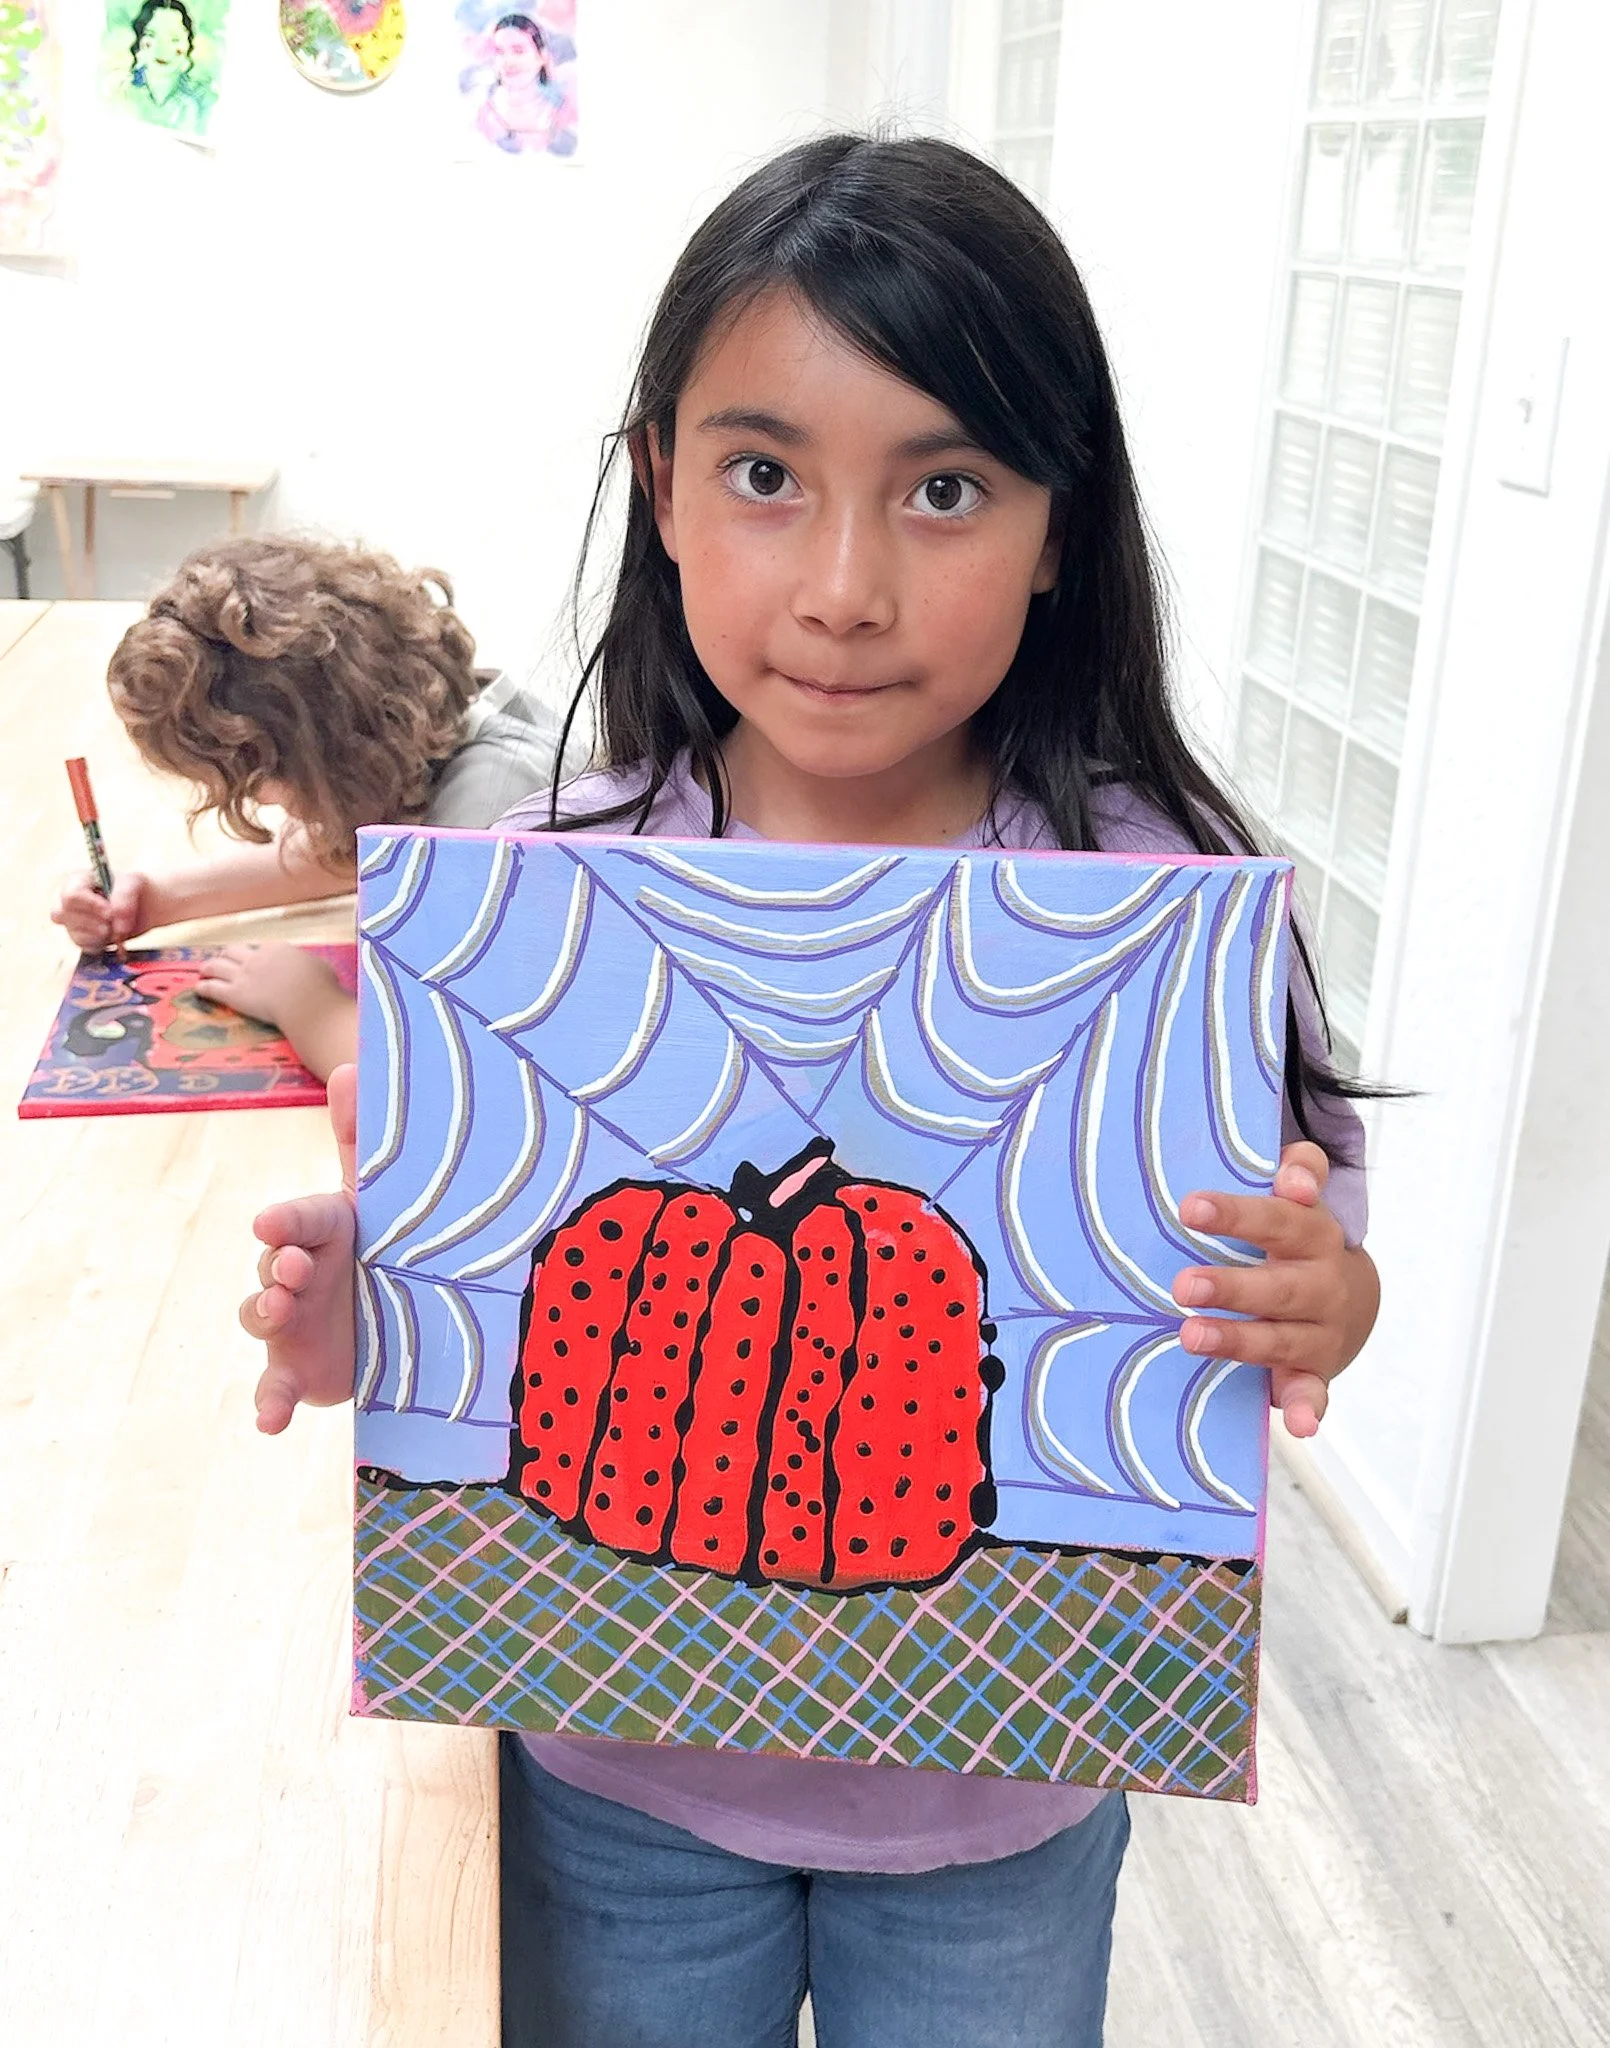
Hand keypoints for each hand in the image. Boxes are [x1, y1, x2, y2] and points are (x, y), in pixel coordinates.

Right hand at [53, 870, 150, 949]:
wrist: (145, 907)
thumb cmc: (134, 888)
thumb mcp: (135, 883)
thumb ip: (124, 895)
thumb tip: (113, 915)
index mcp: (78, 880)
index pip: (71, 895)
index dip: (90, 905)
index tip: (109, 912)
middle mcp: (69, 900)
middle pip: (62, 914)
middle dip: (92, 921)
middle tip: (112, 921)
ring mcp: (72, 920)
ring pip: (72, 932)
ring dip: (98, 933)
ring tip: (115, 927)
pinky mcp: (81, 937)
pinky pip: (82, 945)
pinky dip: (99, 944)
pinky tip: (111, 936)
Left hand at [194, 942, 340, 1029]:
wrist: (307, 1002)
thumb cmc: (320, 986)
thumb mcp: (320, 966)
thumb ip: (309, 964)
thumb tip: (311, 967)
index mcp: (277, 949)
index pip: (261, 947)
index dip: (255, 953)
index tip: (255, 958)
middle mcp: (256, 957)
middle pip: (234, 951)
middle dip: (227, 954)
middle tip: (223, 959)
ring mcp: (243, 975)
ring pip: (217, 965)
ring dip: (208, 967)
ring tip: (204, 970)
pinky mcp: (234, 994)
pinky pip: (213, 988)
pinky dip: (204, 988)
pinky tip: (199, 989)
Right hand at [239, 1064, 359, 1433]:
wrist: (402, 1313)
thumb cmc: (386, 1242)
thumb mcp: (381, 1196)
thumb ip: (360, 1139)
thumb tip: (349, 1067)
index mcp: (322, 1229)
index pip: (298, 1218)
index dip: (286, 1222)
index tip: (272, 1225)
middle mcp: (297, 1273)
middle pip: (272, 1265)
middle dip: (277, 1266)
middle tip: (293, 1269)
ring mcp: (292, 1324)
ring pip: (262, 1317)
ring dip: (265, 1315)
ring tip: (279, 1312)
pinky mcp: (298, 1371)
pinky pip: (274, 1390)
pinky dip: (269, 1405)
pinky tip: (269, 1422)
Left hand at [1171, 1141, 1379, 1438]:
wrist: (1352, 1298)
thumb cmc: (1299, 1241)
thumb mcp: (1298, 1201)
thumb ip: (1297, 1173)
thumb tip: (1294, 1172)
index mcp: (1313, 1234)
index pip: (1277, 1217)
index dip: (1239, 1213)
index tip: (1191, 1208)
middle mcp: (1322, 1284)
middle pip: (1278, 1285)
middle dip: (1230, 1286)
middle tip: (1182, 1284)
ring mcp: (1322, 1332)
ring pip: (1281, 1339)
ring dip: (1239, 1341)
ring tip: (1192, 1336)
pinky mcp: (1316, 1372)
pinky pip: (1314, 1392)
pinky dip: (1307, 1407)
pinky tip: (1299, 1423)